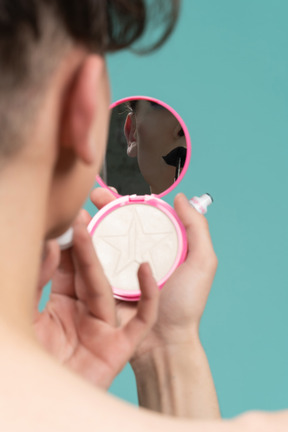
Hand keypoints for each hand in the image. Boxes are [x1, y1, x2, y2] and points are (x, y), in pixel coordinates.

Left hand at [34, 213, 158, 388]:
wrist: (41, 403)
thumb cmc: (34, 363)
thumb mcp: (28, 317)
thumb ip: (36, 282)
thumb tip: (46, 247)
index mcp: (62, 307)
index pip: (66, 269)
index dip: (64, 245)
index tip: (64, 219)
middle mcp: (85, 314)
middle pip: (87, 273)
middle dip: (82, 244)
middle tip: (79, 214)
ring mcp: (104, 329)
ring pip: (106, 289)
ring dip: (100, 259)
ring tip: (91, 229)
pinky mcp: (120, 346)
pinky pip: (141, 319)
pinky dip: (147, 295)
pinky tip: (145, 270)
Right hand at [90, 188, 217, 359]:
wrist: (164, 343)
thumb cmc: (186, 304)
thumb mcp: (202, 263)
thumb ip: (196, 229)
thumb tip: (179, 197)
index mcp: (160, 246)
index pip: (142, 216)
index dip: (129, 201)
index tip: (116, 190)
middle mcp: (138, 254)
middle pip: (119, 224)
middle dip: (105, 206)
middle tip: (94, 196)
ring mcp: (120, 268)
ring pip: (102, 239)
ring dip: (90, 222)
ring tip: (80, 211)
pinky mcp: (105, 284)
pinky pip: (92, 262)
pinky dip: (83, 247)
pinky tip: (75, 235)